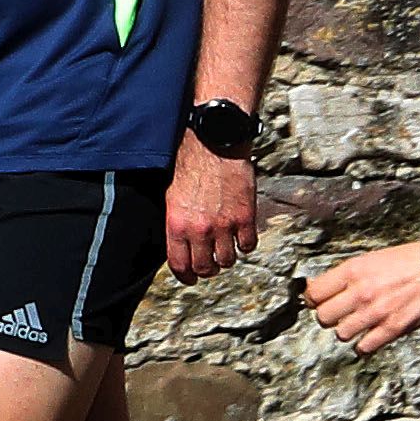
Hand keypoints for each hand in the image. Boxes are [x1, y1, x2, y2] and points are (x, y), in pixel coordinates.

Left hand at [166, 136, 262, 279]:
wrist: (214, 142)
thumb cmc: (190, 163)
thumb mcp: (172, 196)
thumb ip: (177, 223)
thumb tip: (183, 245)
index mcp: (177, 225)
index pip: (179, 265)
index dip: (185, 277)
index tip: (190, 278)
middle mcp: (200, 229)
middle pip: (205, 268)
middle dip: (207, 270)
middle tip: (210, 265)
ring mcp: (224, 225)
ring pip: (228, 260)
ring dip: (226, 258)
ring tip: (226, 249)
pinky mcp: (245, 217)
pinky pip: (248, 245)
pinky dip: (245, 244)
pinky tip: (241, 236)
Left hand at [305, 242, 419, 354]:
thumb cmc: (407, 260)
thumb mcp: (372, 258)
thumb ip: (347, 275)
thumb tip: (321, 288)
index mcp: (353, 270)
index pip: (314, 293)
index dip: (313, 300)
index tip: (319, 302)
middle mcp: (360, 291)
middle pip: (323, 317)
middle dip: (328, 317)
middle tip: (338, 315)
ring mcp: (375, 312)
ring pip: (341, 334)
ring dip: (347, 331)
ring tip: (358, 324)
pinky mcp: (392, 328)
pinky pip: (364, 347)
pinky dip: (364, 346)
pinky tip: (369, 337)